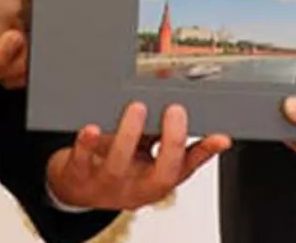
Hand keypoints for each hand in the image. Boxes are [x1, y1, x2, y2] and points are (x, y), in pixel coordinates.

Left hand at [46, 102, 230, 210]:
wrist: (76, 186)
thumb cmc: (117, 167)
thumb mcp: (147, 159)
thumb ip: (169, 139)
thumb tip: (196, 111)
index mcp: (155, 181)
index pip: (186, 168)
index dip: (205, 153)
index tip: (220, 136)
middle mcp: (135, 187)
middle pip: (160, 175)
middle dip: (171, 143)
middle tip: (175, 110)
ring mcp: (107, 184)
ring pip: (120, 167)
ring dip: (130, 136)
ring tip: (138, 108)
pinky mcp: (78, 176)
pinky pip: (82, 162)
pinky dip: (87, 145)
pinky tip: (92, 129)